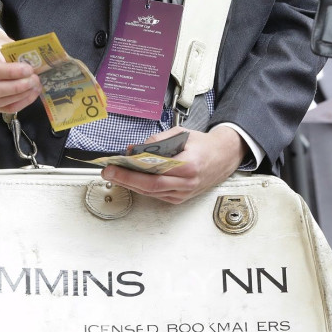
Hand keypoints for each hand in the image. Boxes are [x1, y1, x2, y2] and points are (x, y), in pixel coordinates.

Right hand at [0, 30, 41, 111]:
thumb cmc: (1, 49)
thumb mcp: (9, 45)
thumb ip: (20, 56)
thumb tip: (39, 67)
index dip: (11, 72)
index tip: (29, 69)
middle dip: (17, 87)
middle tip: (34, 80)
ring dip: (20, 96)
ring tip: (35, 87)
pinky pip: (2, 108)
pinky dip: (20, 103)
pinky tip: (30, 95)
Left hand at [101, 126, 247, 203]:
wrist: (223, 157)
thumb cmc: (203, 144)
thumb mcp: (180, 134)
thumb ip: (157, 141)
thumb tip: (134, 149)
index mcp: (189, 165)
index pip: (155, 172)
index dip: (132, 170)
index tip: (116, 163)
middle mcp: (187, 183)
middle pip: (150, 187)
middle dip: (125, 179)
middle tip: (108, 172)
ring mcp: (184, 193)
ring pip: (151, 193)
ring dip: (131, 184)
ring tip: (115, 175)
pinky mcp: (180, 198)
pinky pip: (157, 194)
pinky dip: (142, 187)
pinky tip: (131, 180)